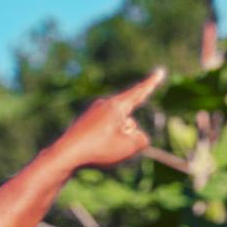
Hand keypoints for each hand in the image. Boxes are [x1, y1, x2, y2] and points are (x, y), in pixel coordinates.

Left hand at [50, 68, 164, 171]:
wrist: (65, 154)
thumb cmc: (97, 149)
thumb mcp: (128, 147)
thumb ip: (142, 140)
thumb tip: (138, 137)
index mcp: (117, 105)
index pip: (139, 93)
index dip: (152, 83)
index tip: (160, 72)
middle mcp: (105, 104)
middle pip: (129, 121)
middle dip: (127, 135)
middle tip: (110, 145)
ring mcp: (94, 112)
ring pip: (117, 128)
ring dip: (115, 139)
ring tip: (99, 148)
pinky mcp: (87, 121)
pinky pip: (105, 131)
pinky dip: (104, 141)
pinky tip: (93, 148)